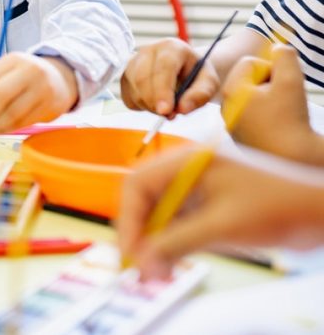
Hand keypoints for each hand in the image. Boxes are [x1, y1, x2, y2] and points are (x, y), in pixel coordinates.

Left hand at [0, 53, 77, 132]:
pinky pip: (25, 121)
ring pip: (13, 112)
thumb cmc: (24, 79)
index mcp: (14, 59)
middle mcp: (30, 71)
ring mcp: (43, 88)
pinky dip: (9, 128)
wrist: (61, 79)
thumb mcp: (3, 76)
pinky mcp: (52, 105)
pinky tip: (1, 130)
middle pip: (0, 95)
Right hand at [118, 145, 323, 280]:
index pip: (138, 184)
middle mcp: (187, 172)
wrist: (318, 212)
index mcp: (187, 161)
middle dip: (139, 234)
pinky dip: (170, 246)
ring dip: (153, 243)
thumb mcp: (222, 225)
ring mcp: (197, 190)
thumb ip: (177, 242)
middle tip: (138, 266)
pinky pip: (177, 226)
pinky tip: (169, 264)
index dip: (128, 219)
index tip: (130, 251)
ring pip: (159, 216)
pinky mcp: (207, 209)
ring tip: (155, 272)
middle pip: (144, 200)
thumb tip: (143, 262)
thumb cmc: (279, 206)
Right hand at [121, 38, 218, 116]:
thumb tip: (181, 109)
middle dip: (154, 103)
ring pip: (134, 90)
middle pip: (142, 78)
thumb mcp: (209, 83)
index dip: (162, 90)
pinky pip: (127, 98)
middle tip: (170, 115)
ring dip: (149, 106)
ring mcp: (133, 62)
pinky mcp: (124, 76)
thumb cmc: (197, 75)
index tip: (165, 111)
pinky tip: (155, 103)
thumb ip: (200, 95)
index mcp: (171, 47)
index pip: (162, 67)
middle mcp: (148, 51)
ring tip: (167, 107)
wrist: (185, 71)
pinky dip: (141, 107)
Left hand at [225, 45, 323, 165]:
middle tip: (283, 99)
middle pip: (250, 79)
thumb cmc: (291, 119)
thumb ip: (285, 57)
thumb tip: (278, 47)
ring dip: (272, 99)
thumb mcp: (291, 81)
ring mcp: (233, 123)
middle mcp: (226, 107)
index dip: (271, 69)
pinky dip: (270, 115)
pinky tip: (279, 126)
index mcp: (231, 91)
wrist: (293, 159)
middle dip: (270, 83)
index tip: (281, 86)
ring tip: (283, 114)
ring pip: (254, 97)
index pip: (249, 63)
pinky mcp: (243, 136)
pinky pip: (256, 114)